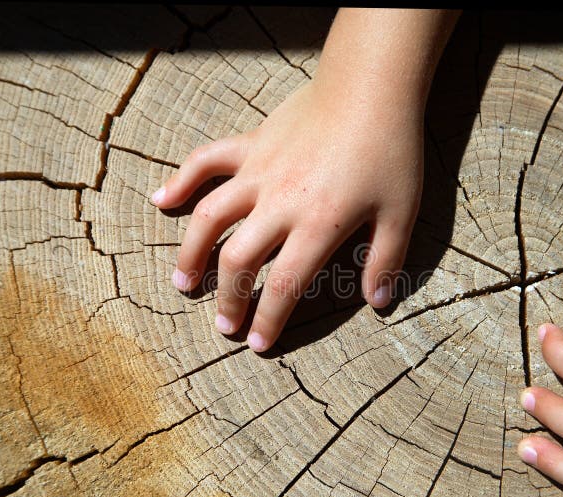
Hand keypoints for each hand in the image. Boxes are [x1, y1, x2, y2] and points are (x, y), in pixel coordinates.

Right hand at [150, 78, 422, 350]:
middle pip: (239, 261)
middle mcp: (279, 203)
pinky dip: (180, 179)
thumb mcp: (401, 211)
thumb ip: (387, 260)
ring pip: (210, 218)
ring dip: (192, 254)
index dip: (268, 320)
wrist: (370, 87)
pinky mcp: (249, 145)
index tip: (257, 345)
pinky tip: (161, 200)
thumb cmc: (390, 150)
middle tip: (224, 325)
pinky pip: (206, 161)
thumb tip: (379, 303)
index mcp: (317, 225)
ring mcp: (258, 172)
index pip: (284, 285)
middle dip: (228, 299)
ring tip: (184, 283)